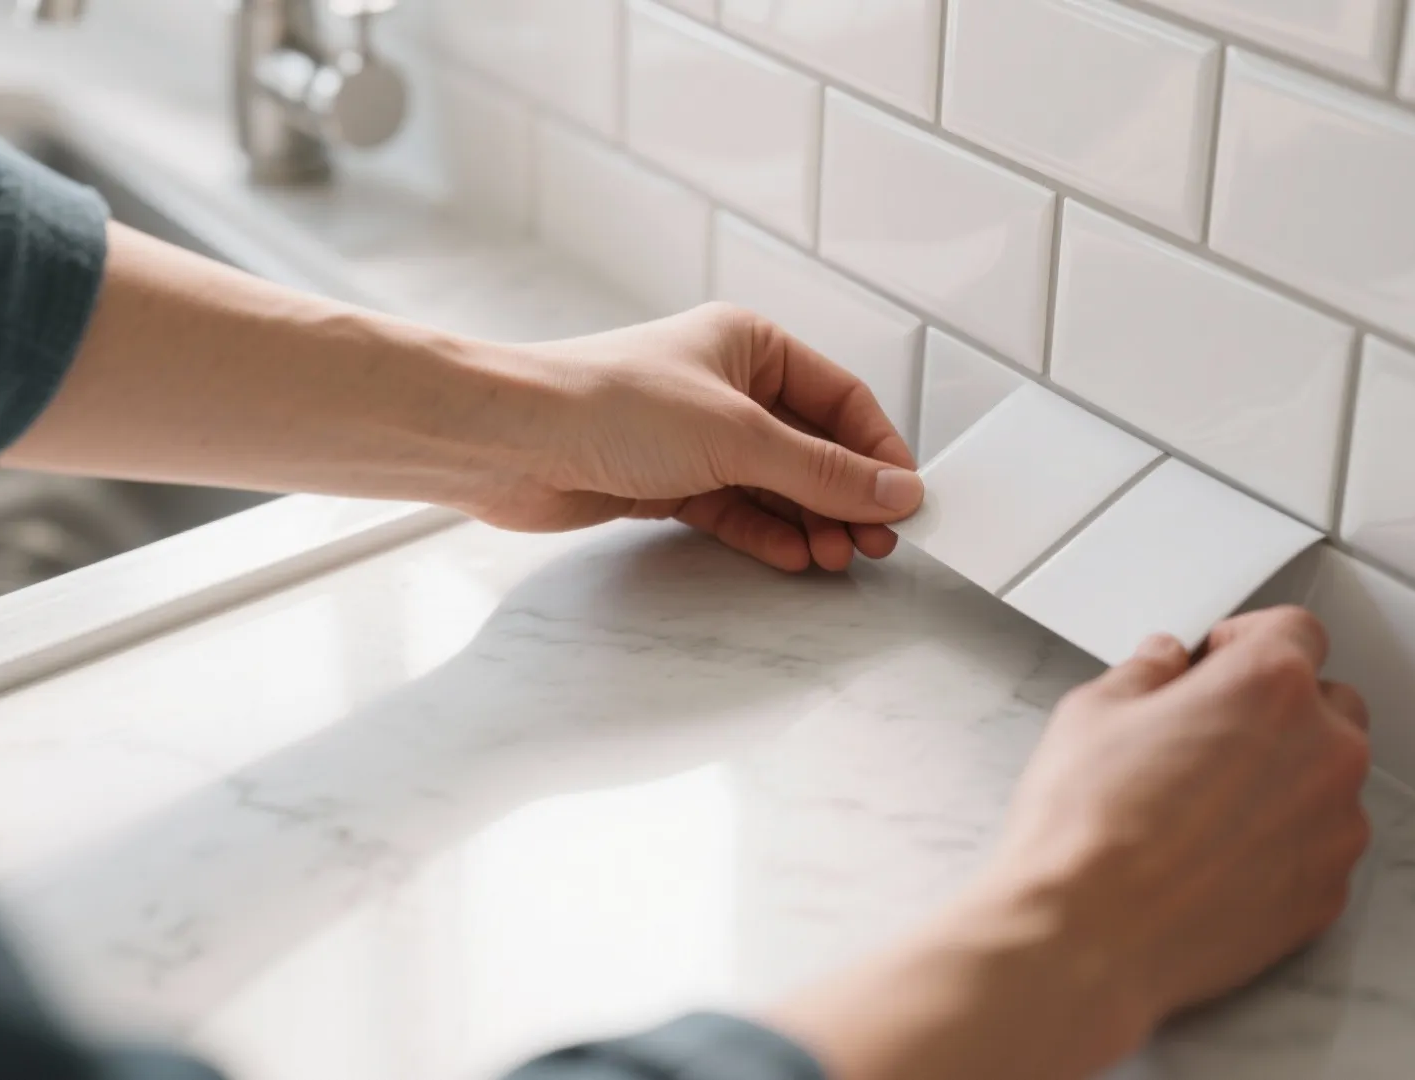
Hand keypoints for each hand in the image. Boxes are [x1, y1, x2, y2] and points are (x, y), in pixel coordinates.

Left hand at [458, 302, 922, 571]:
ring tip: (837, 557)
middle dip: (845, 497)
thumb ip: (821, 471)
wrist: (510, 440)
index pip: (840, 398)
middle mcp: (725, 386)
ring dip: (809, 522)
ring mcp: (696, 437)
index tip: (905, 499)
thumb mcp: (738, 436)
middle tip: (876, 541)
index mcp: (749, 344)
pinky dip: (767, 535)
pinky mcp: (667, 482)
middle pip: (812, 447)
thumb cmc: (604, 404)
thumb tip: (893, 490)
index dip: (877, 451)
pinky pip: (736, 511)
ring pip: (775, 485)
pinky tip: (794, 557)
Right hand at [767, 607, 1370, 1079]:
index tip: (1218, 660)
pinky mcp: (1328, 892)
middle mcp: (1323, 749)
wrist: (1086, 937)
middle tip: (1211, 733)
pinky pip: (1320, 847)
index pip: (1297, 630)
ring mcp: (1335, 826)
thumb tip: (1163, 664)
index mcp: (1270, 685)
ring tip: (1208, 806)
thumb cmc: (1086, 828)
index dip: (1247, 640)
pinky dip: (1285, 843)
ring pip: (1328, 779)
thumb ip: (1145, 672)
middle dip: (1277, 709)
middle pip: (1328, 703)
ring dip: (1286, 778)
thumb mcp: (1093, 712)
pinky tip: (1219, 856)